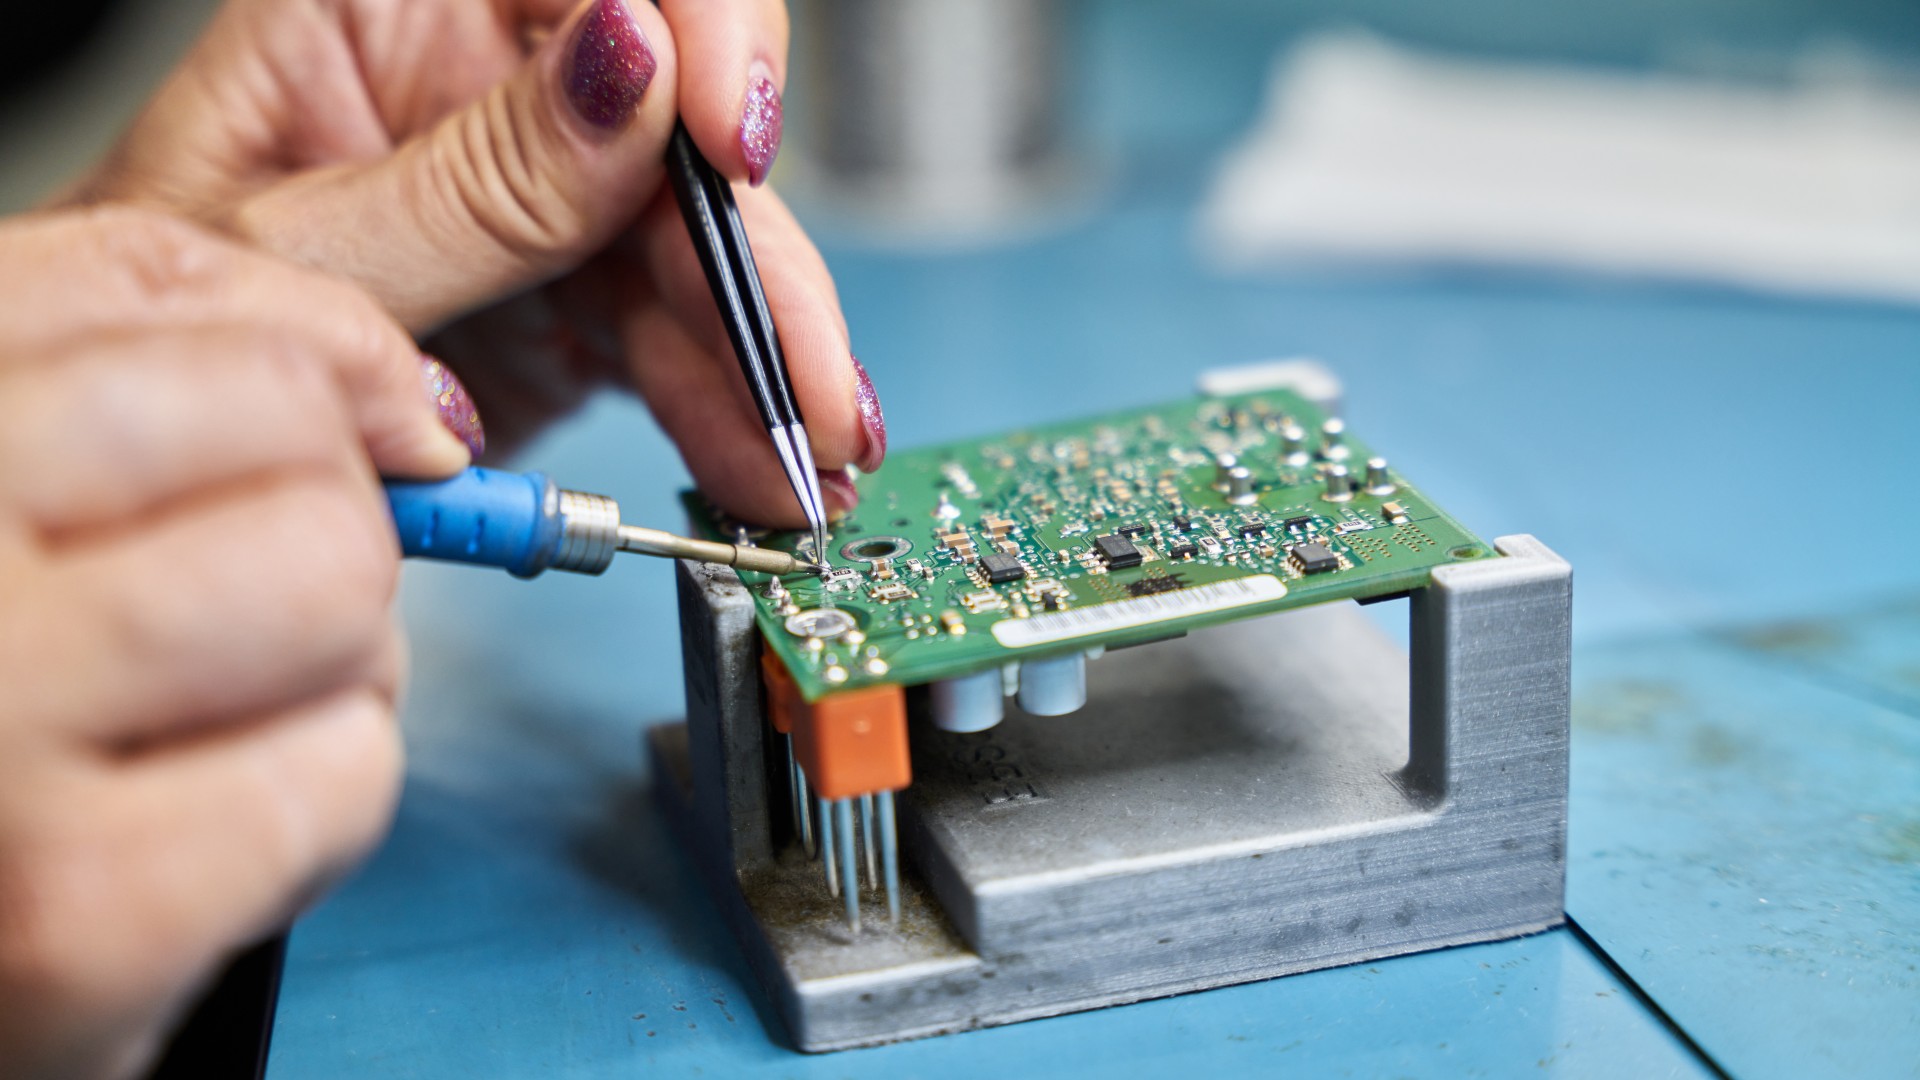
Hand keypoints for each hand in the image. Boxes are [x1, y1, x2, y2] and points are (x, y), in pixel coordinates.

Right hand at [0, 208, 469, 1079]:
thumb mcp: (15, 525)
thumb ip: (144, 400)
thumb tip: (402, 397)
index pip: (143, 271)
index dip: (315, 337)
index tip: (370, 410)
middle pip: (277, 416)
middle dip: (328, 512)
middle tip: (251, 608)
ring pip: (337, 581)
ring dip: (340, 666)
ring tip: (219, 732)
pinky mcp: (71, 906)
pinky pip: (344, 771)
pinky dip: (322, 809)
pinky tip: (203, 845)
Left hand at [63, 0, 883, 525]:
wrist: (164, 450)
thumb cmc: (160, 326)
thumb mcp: (285, 254)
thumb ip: (469, 183)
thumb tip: (633, 71)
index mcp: (400, 15)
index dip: (702, 38)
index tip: (733, 145)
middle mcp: (496, 95)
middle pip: (686, 142)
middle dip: (761, 270)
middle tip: (807, 383)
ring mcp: (547, 203)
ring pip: (706, 260)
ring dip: (767, 369)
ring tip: (802, 469)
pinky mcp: (576, 303)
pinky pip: (681, 346)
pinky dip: (732, 415)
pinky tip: (767, 465)